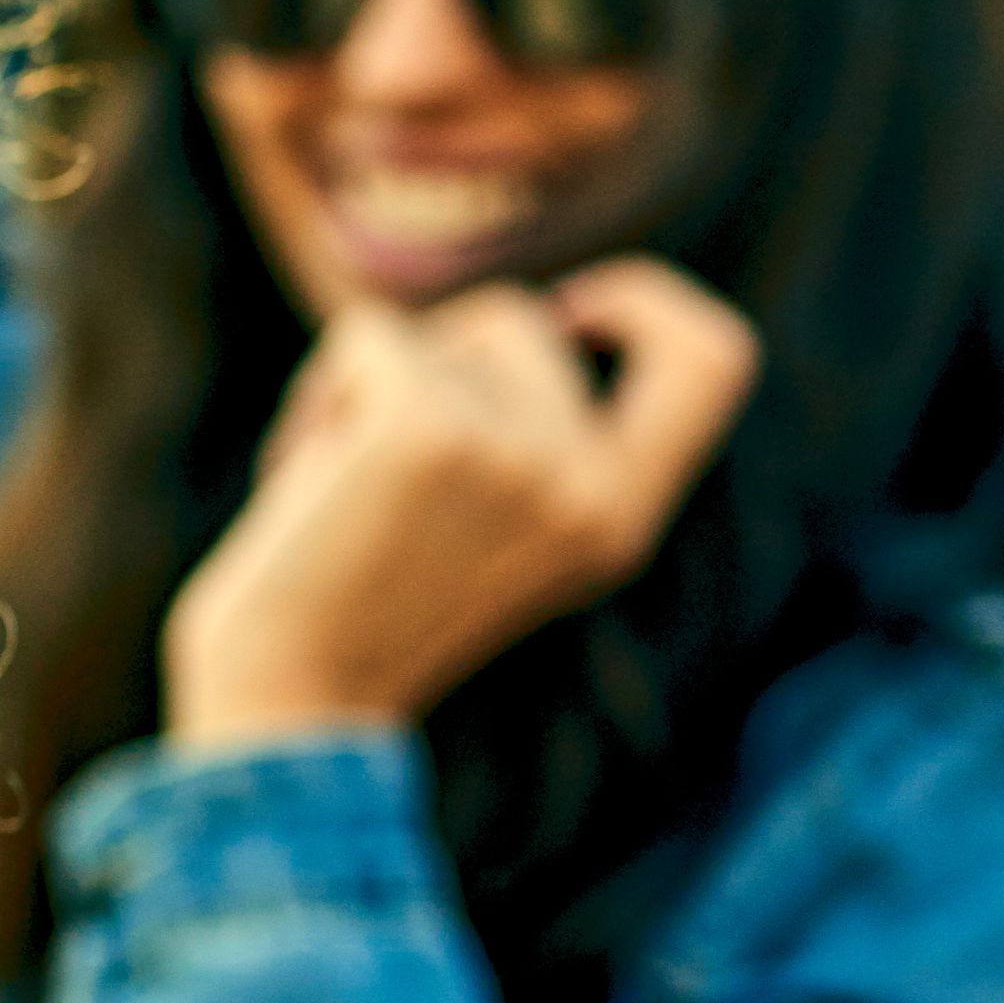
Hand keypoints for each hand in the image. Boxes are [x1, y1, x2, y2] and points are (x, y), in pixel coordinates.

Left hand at [161, 262, 757, 745]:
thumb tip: (537, 318)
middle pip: (524, 321)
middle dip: (442, 348)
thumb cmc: (366, 610)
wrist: (289, 700)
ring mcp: (518, 451)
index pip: (714, 359)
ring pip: (441, 330)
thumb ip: (546, 445)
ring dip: (370, 387)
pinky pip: (368, 335)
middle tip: (384, 423)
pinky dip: (320, 389)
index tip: (571, 311)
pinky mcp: (426, 425)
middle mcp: (591, 486)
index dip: (651, 302)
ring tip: (340, 481)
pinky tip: (305, 474)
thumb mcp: (502, 531)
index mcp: (623, 519)